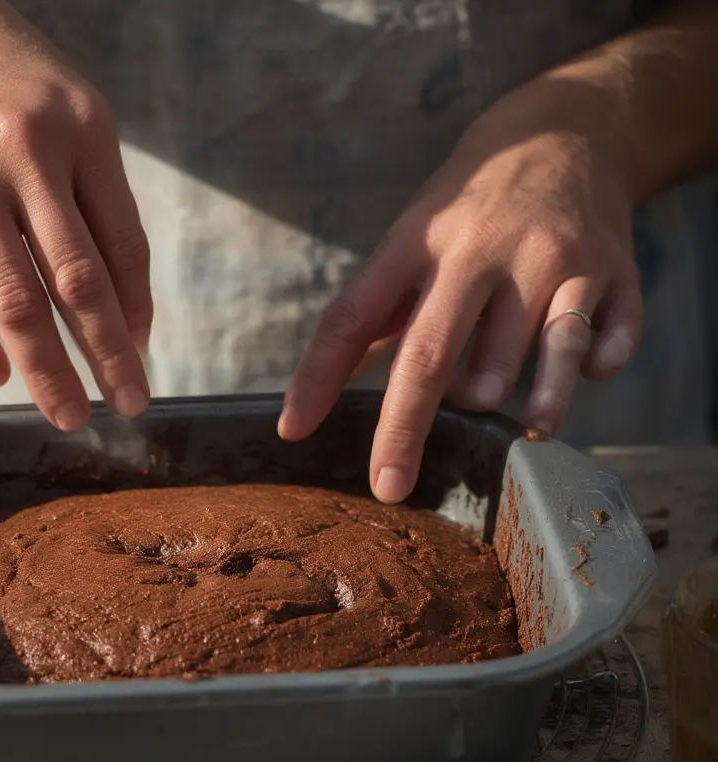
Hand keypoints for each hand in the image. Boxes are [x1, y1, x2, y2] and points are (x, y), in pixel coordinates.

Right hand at [0, 0, 151, 429]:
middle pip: (78, 282)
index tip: (141, 354)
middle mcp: (25, 154)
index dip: (137, 311)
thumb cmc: (1, 77)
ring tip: (68, 415)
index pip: (124, 245)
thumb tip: (123, 305)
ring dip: (47, 370)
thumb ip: (97, 198)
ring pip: (14, 300)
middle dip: (109, 356)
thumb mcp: (69, 112)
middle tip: (130, 407)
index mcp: (83, 130)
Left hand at [279, 81, 641, 502]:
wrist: (569, 130)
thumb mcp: (410, 243)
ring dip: (524, 404)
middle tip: (392, 482)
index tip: (294, 434)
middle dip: (407, 429)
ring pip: (534, 360)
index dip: (319, 379)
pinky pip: (606, 348)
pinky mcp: (616, 270)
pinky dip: (597, 371)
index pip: (354, 318)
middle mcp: (484, 249)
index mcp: (419, 243)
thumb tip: (312, 401)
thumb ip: (369, 319)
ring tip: (520, 418)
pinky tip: (586, 370)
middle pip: (434, 356)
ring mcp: (555, 257)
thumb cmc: (470, 209)